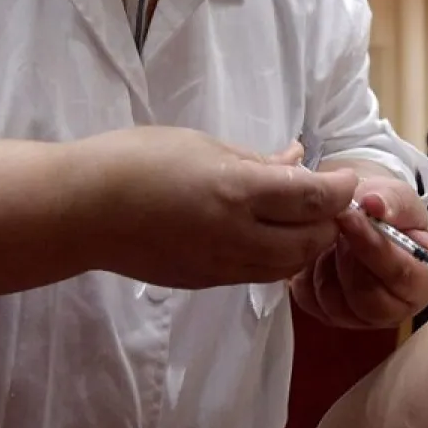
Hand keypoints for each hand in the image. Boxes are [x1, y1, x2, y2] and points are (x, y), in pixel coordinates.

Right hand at [67, 128, 357, 288]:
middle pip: (311, 240)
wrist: (81, 210)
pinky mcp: (206, 281)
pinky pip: (258, 274)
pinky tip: (267, 234)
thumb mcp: (203, 146)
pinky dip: (277, 258)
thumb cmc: (136, 160)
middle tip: (329, 197)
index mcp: (237, 193)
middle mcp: (237, 236)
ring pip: (288, 266)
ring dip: (307, 244)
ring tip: (303, 217)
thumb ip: (256, 160)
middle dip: (330, 220)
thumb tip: (297, 158)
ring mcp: (221, 265)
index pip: (314, 199)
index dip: (341, 189)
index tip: (346, 175)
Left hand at [290, 172, 427, 328]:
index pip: (402, 276)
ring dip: (325, 264)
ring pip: (334, 302)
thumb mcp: (396, 195)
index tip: (350, 218)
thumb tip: (375, 205)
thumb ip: (392, 200)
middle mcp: (394, 308)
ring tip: (332, 237)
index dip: (374, 248)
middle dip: (348, 259)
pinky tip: (318, 253)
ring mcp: (359, 317)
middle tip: (339, 226)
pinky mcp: (327, 315)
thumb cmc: (384, 210)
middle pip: (368, 299)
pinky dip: (307, 272)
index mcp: (421, 281)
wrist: (357, 215)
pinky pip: (309, 299)